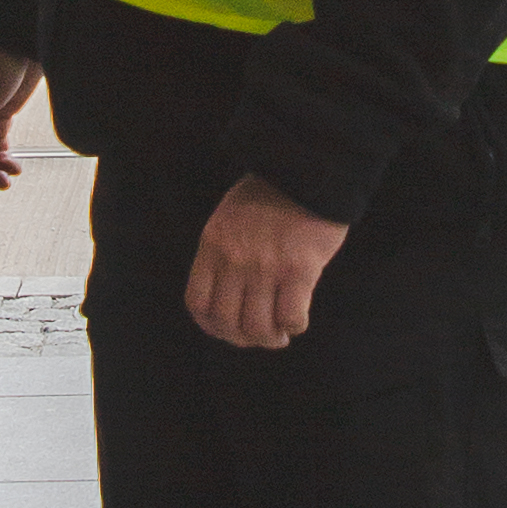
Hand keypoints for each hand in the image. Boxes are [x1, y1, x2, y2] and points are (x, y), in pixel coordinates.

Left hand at [188, 172, 350, 350]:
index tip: (228, 332)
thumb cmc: (272, 193)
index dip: (211, 327)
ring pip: (258, 326)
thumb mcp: (228, 218)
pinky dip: (294, 326)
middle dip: (243, 339)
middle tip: (261, 337)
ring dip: (270, 339)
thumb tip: (229, 295)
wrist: (308, 168)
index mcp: (213, 245)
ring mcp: (266, 266)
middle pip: (228, 321)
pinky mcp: (299, 269)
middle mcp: (235, 259)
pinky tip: (298, 320)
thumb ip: (223, 252)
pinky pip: (291, 316)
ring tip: (281, 335)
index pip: (198, 303)